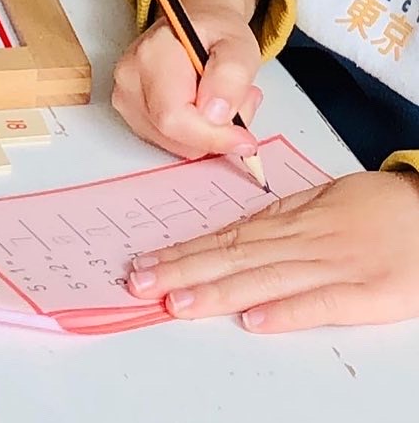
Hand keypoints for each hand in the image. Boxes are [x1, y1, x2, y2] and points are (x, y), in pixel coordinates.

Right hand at [112, 0, 263, 159]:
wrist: (193, 25)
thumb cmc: (214, 32)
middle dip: (216, 131)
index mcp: (151, 55)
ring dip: (207, 133)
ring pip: (173, 143)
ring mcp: (125, 98)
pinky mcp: (130, 113)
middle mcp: (129, 78)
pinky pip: (168, 142)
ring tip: (223, 99)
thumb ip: (231, 76)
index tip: (244, 139)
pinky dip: (194, 134)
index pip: (173, 117)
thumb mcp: (239, 45)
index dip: (211, 136)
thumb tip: (216, 115)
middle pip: (173, 135)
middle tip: (243, 100)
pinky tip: (203, 107)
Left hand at [126, 170, 418, 331]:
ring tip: (176, 302)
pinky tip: (253, 321)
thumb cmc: (382, 208)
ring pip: (265, 279)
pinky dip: (287, 312)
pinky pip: (322, 303)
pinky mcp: (367, 292)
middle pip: (234, 257)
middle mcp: (305, 242)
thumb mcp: (325, 200)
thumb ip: (281, 217)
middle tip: (139, 282)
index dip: (183, 252)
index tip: (146, 263)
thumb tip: (235, 231)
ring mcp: (335, 267)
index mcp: (292, 220)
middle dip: (182, 270)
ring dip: (217, 292)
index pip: (225, 238)